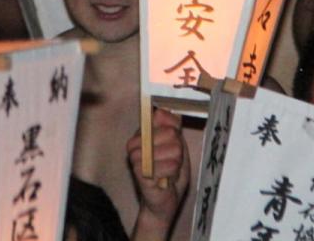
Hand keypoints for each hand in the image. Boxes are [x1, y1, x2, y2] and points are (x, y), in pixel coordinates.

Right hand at [128, 109, 189, 237]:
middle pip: (171, 133)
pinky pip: (167, 165)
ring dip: (176, 163)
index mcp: (144, 132)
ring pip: (172, 149)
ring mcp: (135, 156)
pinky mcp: (138, 172)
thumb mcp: (177, 146)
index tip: (174, 142)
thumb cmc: (170, 173)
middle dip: (178, 150)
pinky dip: (172, 173)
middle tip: (172, 162)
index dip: (174, 130)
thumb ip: (172, 127)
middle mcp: (136, 141)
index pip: (162, 116)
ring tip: (169, 172)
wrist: (164, 202)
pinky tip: (166, 179)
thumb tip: (160, 112)